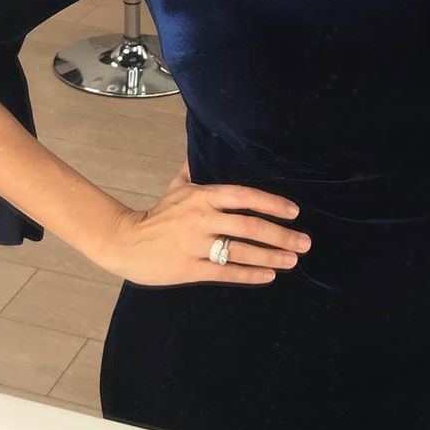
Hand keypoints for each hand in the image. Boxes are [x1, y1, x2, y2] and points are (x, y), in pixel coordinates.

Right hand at [92, 164, 311, 287]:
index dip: (272, 204)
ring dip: (271, 257)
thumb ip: (194, 172)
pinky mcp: (189, 268)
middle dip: (282, 235)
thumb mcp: (176, 188)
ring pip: (242, 250)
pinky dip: (250, 275)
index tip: (294, 212)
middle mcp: (202, 218)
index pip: (245, 196)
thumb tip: (203, 152)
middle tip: (304, 243)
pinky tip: (268, 276)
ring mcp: (195, 244)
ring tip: (292, 261)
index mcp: (202, 195)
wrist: (124, 241)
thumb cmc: (156, 215)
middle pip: (250, 226)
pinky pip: (225, 272)